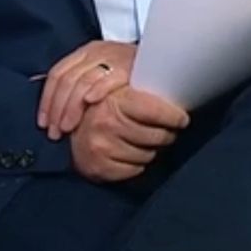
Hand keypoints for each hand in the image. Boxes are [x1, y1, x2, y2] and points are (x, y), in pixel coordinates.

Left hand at [38, 40, 135, 141]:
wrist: (164, 63)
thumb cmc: (133, 77)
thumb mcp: (103, 75)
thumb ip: (81, 86)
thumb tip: (50, 107)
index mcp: (86, 52)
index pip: (57, 74)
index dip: (47, 100)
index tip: (44, 123)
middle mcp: (96, 51)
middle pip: (66, 79)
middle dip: (57, 108)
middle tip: (56, 133)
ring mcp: (112, 57)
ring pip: (82, 81)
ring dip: (72, 107)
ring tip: (69, 129)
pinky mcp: (128, 65)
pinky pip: (106, 78)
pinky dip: (96, 91)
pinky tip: (90, 104)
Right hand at [71, 87, 190, 183]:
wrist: (68, 126)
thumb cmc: (101, 103)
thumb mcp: (118, 84)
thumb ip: (140, 83)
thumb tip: (175, 80)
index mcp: (113, 98)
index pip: (155, 111)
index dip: (174, 116)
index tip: (182, 118)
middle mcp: (105, 122)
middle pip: (157, 136)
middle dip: (167, 134)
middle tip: (168, 131)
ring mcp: (101, 146)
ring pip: (148, 154)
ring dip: (152, 150)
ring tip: (149, 141)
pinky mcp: (98, 166)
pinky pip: (135, 170)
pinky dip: (138, 165)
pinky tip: (134, 155)